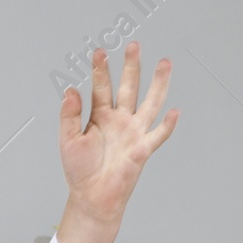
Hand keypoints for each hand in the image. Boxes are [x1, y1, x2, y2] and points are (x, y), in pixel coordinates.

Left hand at [57, 42, 177, 225]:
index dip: (101, 70)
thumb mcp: (68, 140)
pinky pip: (158, 135)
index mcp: (100, 116)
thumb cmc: (79, 171)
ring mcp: (133, 133)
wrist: (92, 196)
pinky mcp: (142, 149)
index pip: (102, 87)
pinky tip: (174, 111)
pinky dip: (167, 125)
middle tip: (134, 46)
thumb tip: (71, 90)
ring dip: (158, 84)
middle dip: (132, 67)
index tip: (99, 52)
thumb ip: (70, 116)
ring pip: (149, 103)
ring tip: (164, 64)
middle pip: (128, 87)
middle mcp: (120, 120)